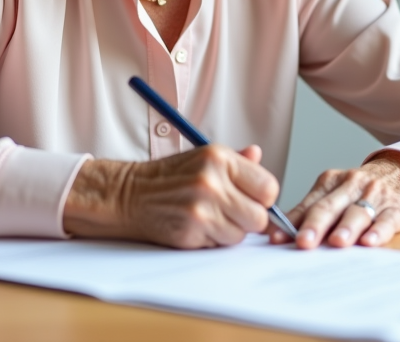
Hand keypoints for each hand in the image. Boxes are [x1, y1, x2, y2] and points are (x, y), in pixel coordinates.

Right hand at [63, 144, 278, 248]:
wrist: (130, 194)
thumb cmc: (169, 177)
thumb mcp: (203, 157)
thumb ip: (236, 160)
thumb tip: (258, 154)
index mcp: (220, 158)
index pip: (268, 188)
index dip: (262, 198)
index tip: (250, 198)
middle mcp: (212, 182)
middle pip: (259, 217)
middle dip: (249, 219)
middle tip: (231, 212)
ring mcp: (201, 208)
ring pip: (242, 234)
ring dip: (231, 231)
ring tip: (211, 217)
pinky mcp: (191, 231)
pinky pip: (221, 245)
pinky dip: (214, 240)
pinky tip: (199, 226)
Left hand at [272, 152, 399, 249]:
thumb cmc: (359, 190)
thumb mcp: (333, 193)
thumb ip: (308, 212)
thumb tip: (275, 234)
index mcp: (330, 181)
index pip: (308, 203)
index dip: (292, 222)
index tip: (277, 239)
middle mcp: (351, 185)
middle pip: (330, 206)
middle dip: (315, 225)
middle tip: (303, 242)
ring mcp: (374, 196)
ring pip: (357, 212)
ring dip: (346, 227)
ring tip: (336, 242)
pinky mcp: (396, 209)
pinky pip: (386, 220)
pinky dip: (378, 232)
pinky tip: (369, 242)